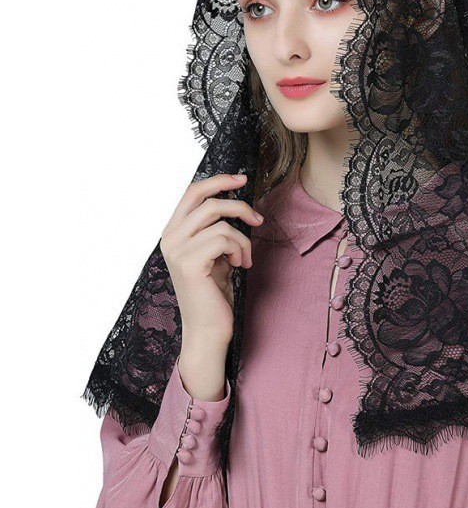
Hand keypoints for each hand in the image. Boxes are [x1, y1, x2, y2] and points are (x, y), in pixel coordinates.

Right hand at [159, 173, 263, 347]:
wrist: (208, 328)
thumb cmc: (214, 291)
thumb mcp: (215, 252)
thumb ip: (217, 228)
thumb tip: (237, 200)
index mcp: (173, 232)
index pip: (192, 192)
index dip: (219, 181)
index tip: (242, 179)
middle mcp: (169, 238)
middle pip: (206, 199)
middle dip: (238, 204)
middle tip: (257, 218)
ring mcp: (176, 250)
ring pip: (220, 221)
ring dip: (242, 239)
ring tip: (243, 259)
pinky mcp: (189, 262)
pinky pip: (224, 238)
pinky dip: (240, 250)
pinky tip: (239, 266)